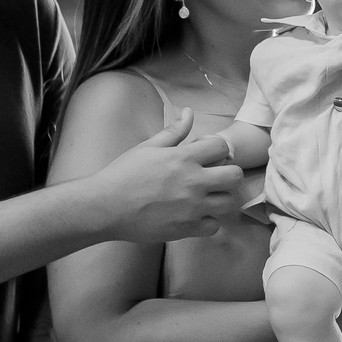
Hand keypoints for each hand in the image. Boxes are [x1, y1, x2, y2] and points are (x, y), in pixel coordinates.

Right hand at [90, 109, 242, 242]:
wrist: (106, 206)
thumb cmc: (124, 174)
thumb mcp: (148, 147)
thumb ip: (174, 131)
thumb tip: (189, 113)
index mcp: (184, 158)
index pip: (222, 147)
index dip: (218, 150)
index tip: (208, 156)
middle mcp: (194, 181)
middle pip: (235, 176)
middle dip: (228, 174)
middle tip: (215, 178)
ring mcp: (193, 207)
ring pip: (229, 202)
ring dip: (221, 198)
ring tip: (208, 198)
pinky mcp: (187, 228)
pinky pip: (214, 226)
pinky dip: (208, 222)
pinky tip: (195, 216)